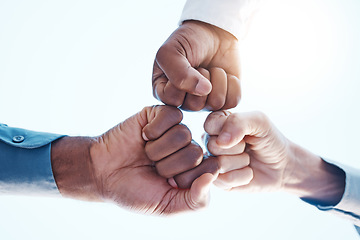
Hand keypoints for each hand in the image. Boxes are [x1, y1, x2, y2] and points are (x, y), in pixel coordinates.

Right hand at [51, 105, 214, 214]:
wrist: (102, 172)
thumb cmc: (134, 191)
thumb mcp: (167, 206)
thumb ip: (196, 200)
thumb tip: (213, 175)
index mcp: (195, 170)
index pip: (211, 169)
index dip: (186, 179)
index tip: (167, 184)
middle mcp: (188, 148)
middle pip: (196, 153)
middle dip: (168, 166)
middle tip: (152, 168)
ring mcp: (175, 130)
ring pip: (183, 134)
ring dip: (157, 150)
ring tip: (146, 153)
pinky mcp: (161, 114)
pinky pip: (172, 116)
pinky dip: (154, 130)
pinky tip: (144, 137)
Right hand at [153, 20, 240, 110]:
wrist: (213, 31)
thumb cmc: (188, 41)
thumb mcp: (172, 51)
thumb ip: (179, 73)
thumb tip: (204, 90)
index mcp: (165, 92)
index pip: (173, 100)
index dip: (181, 81)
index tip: (183, 64)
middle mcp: (184, 102)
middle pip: (195, 105)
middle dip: (202, 78)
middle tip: (200, 66)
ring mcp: (205, 102)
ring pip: (216, 103)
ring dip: (218, 78)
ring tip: (212, 68)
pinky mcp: (225, 99)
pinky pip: (232, 101)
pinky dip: (232, 84)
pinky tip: (225, 75)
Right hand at [203, 111, 344, 205]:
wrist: (284, 166)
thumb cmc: (270, 140)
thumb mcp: (259, 121)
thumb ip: (237, 122)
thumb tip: (220, 142)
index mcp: (217, 124)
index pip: (209, 125)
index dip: (229, 130)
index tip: (244, 132)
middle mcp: (211, 143)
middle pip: (212, 146)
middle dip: (237, 148)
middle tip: (247, 147)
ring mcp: (213, 163)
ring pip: (219, 164)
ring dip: (241, 162)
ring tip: (248, 159)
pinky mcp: (219, 181)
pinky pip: (225, 180)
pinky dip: (243, 176)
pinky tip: (248, 172)